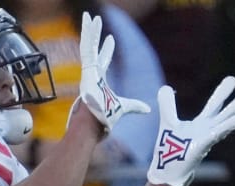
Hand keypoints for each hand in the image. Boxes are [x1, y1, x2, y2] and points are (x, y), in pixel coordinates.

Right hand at [79, 12, 149, 130]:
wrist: (98, 122)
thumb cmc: (107, 117)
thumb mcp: (124, 107)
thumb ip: (134, 106)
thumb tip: (148, 109)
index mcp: (99, 81)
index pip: (103, 61)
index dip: (106, 51)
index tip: (110, 39)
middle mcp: (92, 75)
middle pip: (93, 50)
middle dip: (94, 35)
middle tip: (95, 21)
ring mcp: (88, 72)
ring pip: (87, 46)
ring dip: (88, 31)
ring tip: (88, 15)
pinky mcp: (86, 70)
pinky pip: (86, 49)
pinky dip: (87, 35)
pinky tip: (88, 21)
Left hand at [147, 76, 234, 185]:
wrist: (167, 169)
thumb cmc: (170, 148)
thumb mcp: (168, 122)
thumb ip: (168, 106)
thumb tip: (165, 87)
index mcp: (200, 124)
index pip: (213, 106)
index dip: (221, 93)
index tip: (231, 80)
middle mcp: (206, 131)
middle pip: (222, 113)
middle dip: (233, 102)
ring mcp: (205, 139)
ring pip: (222, 123)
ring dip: (233, 112)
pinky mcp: (201, 146)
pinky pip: (215, 134)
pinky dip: (227, 126)